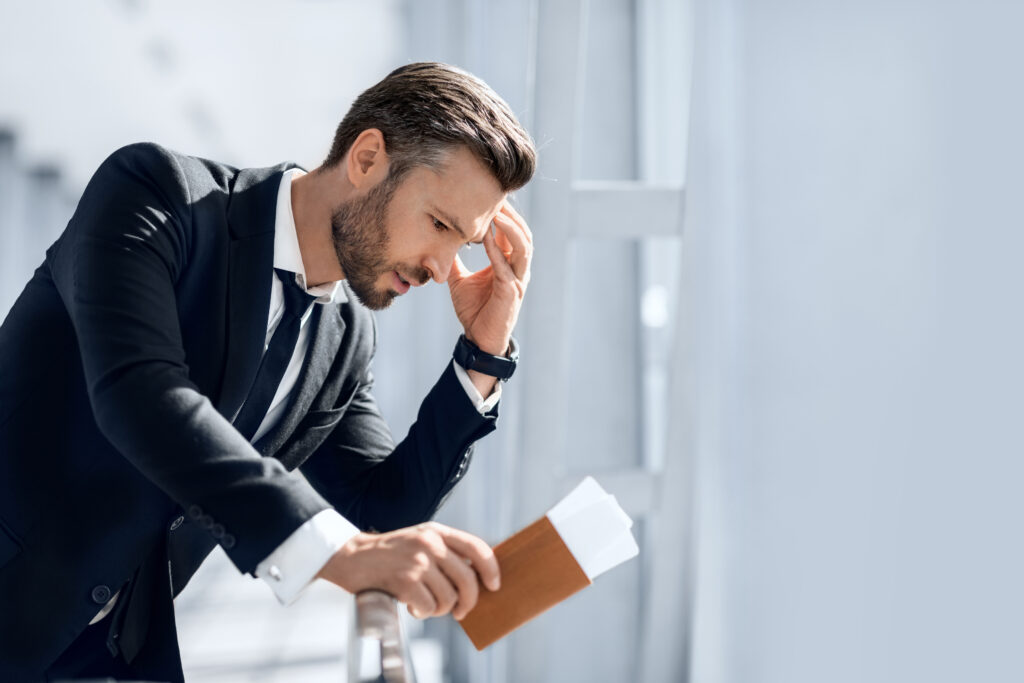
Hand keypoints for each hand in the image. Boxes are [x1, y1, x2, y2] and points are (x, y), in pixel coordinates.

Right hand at [317, 522, 499, 620]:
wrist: (352, 558)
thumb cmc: (391, 555)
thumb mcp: (420, 540)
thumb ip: (446, 552)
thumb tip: (477, 579)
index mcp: (437, 531)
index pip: (477, 548)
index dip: (491, 569)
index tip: (494, 586)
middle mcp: (430, 543)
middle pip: (468, 578)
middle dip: (469, 601)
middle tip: (461, 611)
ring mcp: (417, 561)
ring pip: (450, 597)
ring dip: (441, 609)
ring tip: (427, 604)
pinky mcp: (404, 581)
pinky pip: (429, 607)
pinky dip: (423, 612)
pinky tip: (412, 606)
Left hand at [447, 201, 532, 356]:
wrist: (478, 339)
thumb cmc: (474, 310)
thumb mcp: (459, 279)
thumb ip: (453, 261)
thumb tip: (438, 243)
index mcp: (508, 264)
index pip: (511, 233)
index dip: (503, 214)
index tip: (489, 195)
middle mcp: (518, 269)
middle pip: (522, 234)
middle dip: (511, 214)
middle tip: (496, 195)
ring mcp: (517, 280)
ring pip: (523, 247)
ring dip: (510, 227)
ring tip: (497, 210)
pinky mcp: (511, 292)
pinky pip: (506, 266)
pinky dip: (497, 250)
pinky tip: (486, 236)